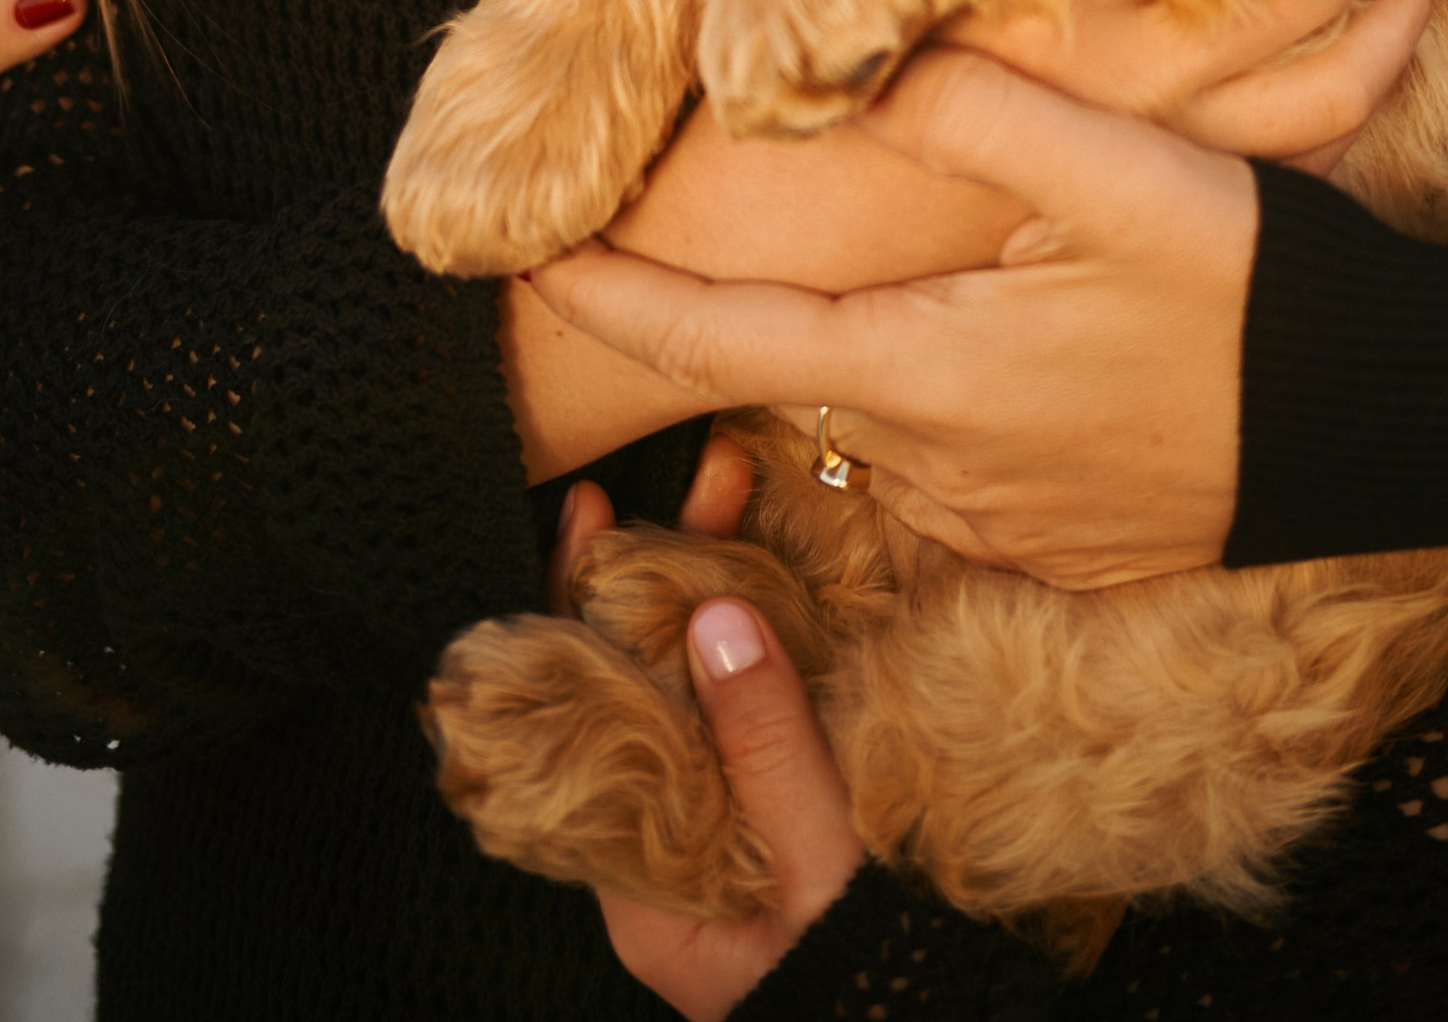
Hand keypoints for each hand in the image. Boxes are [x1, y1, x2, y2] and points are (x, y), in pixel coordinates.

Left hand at [533, 47, 1259, 586]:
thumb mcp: (1114, 167)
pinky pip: (952, 467)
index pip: (721, 346)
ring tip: (843, 271)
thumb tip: (840, 63)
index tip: (528, 264)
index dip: (614, 305)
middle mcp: (943, 471)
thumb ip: (966, 108)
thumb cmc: (1251, 287)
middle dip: (727, 320)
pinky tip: (981, 338)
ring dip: (847, 354)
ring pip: (875, 423)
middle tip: (670, 242)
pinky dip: (929, 400)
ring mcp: (1005, 522)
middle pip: (796, 382)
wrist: (1393, 426)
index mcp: (929, 374)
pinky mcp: (1065, 544)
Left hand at [558, 435, 864, 1020]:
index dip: (579, 609)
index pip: (584, 716)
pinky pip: (762, 706)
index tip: (592, 515)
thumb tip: (715, 616)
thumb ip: (770, 749)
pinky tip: (790, 563)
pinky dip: (774, 631)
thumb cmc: (868, 980)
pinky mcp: (789, 811)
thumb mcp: (818, 870)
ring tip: (744, 487)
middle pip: (644, 683)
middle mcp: (669, 844)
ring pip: (706, 682)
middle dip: (667, 572)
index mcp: (641, 878)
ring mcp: (730, 823)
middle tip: (704, 476)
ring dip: (724, 582)